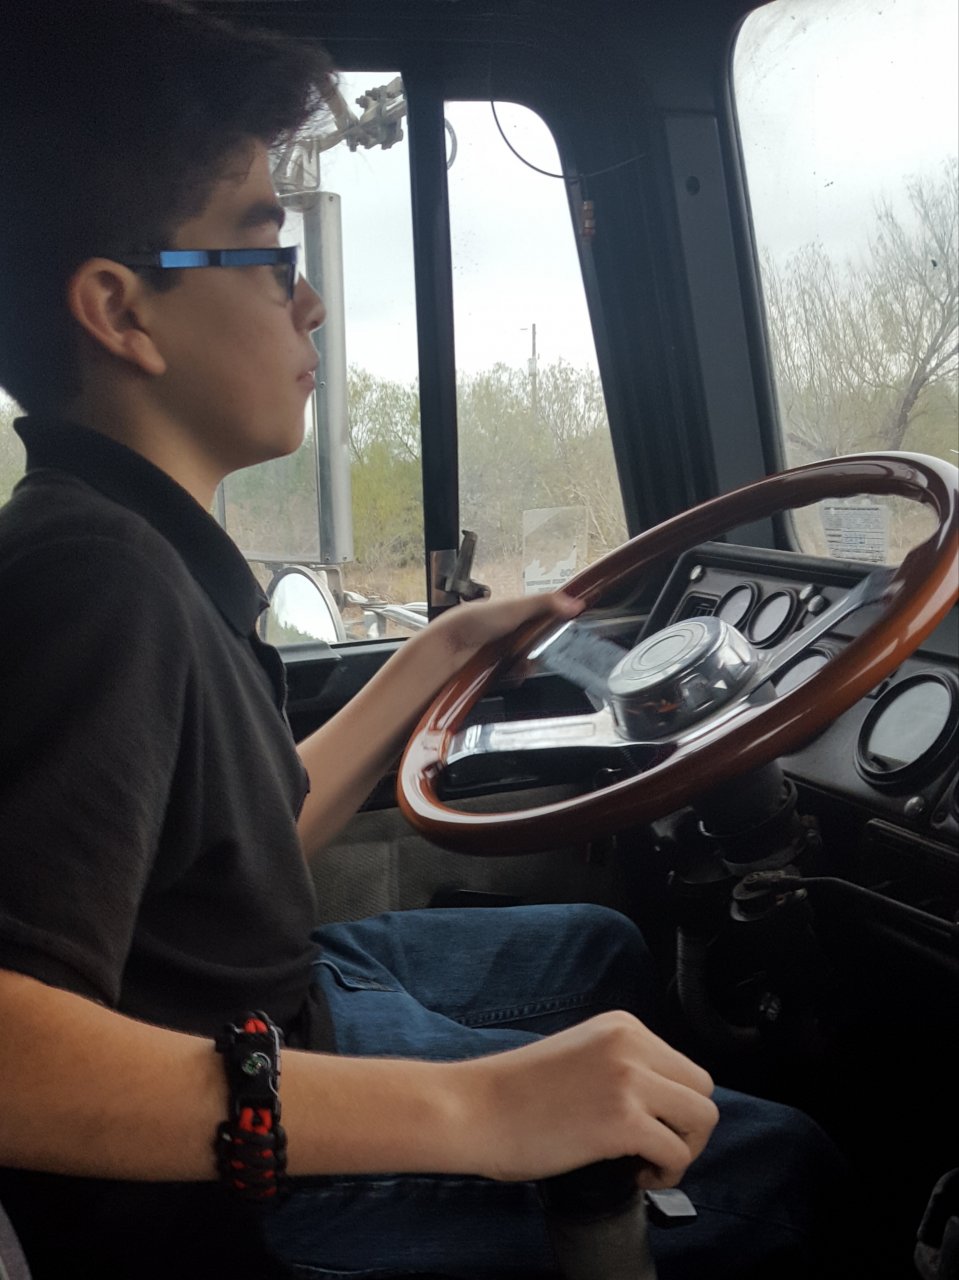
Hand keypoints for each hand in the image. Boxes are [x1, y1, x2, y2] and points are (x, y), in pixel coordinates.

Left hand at [427, 590, 583, 667]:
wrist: (446, 649)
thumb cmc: (473, 621)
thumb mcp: (516, 606)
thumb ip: (546, 603)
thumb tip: (576, 603)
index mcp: (513, 615)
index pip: (543, 622)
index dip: (554, 630)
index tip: (562, 633)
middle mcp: (507, 635)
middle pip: (538, 647)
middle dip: (540, 652)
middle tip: (534, 652)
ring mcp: (500, 655)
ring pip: (527, 666)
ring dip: (527, 668)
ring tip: (519, 665)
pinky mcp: (494, 674)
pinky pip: (514, 681)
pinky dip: (515, 679)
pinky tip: (510, 675)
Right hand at [455, 1011, 718, 1188]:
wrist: (473, 1109)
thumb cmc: (514, 1093)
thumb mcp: (579, 1054)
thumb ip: (619, 1065)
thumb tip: (657, 1101)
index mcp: (622, 1026)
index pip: (681, 1066)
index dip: (672, 1105)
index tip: (647, 1126)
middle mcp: (631, 1044)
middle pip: (701, 1088)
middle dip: (687, 1126)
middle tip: (654, 1150)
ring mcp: (628, 1080)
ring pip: (702, 1117)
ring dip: (684, 1149)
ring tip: (649, 1164)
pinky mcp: (622, 1121)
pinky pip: (677, 1153)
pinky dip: (666, 1174)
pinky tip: (636, 1177)